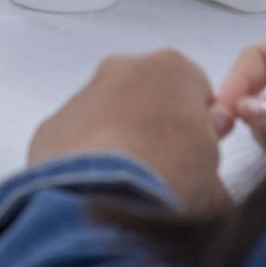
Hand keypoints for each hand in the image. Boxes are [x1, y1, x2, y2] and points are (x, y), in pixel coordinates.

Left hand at [28, 51, 228, 215]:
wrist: (107, 198)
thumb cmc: (169, 175)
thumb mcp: (214, 171)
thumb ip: (211, 157)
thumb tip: (208, 172)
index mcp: (172, 67)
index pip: (195, 89)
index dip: (198, 123)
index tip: (198, 149)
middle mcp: (123, 69)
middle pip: (147, 94)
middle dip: (154, 123)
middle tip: (164, 167)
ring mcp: (83, 95)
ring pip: (107, 114)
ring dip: (117, 139)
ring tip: (128, 185)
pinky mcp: (51, 126)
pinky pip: (74, 139)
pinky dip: (83, 158)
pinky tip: (95, 188)